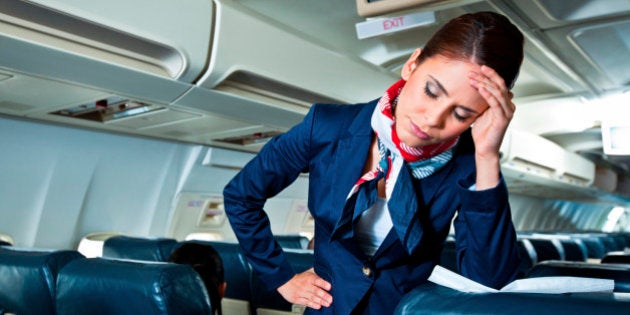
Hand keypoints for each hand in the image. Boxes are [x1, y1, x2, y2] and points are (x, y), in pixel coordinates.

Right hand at [277, 268, 332, 309]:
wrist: (284, 281)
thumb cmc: (300, 278)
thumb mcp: (308, 273)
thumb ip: (317, 274)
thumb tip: (328, 274)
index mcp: (309, 278)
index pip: (317, 280)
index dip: (323, 284)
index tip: (329, 287)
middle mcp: (305, 285)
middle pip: (316, 291)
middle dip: (324, 295)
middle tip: (330, 299)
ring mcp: (301, 292)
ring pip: (312, 297)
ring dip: (320, 301)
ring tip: (327, 304)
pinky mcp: (296, 299)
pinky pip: (306, 302)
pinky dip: (312, 305)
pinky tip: (318, 306)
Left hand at [468, 65, 514, 188]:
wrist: (484, 148)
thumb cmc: (482, 132)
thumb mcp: (480, 111)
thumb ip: (481, 100)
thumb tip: (476, 88)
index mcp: (503, 103)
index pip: (499, 84)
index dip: (491, 75)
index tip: (480, 67)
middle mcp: (508, 106)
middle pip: (500, 85)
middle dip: (487, 76)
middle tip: (474, 70)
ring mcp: (507, 112)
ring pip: (498, 92)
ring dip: (484, 83)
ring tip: (473, 78)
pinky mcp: (503, 119)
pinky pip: (495, 103)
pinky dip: (488, 94)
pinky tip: (480, 88)